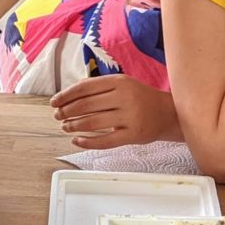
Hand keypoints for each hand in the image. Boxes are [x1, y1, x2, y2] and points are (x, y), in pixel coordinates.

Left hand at [50, 75, 179, 149]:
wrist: (169, 113)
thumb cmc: (141, 98)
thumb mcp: (124, 85)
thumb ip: (100, 88)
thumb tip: (68, 96)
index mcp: (120, 82)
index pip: (85, 87)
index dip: (66, 95)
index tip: (54, 102)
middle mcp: (126, 97)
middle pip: (86, 105)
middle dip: (66, 112)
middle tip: (58, 116)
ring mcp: (131, 117)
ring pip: (92, 123)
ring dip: (73, 126)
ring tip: (66, 127)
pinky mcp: (134, 135)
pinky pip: (105, 141)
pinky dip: (87, 142)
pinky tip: (77, 141)